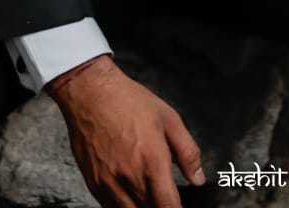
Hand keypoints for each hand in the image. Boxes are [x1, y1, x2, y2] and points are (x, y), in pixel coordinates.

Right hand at [47, 55, 204, 207]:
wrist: (90, 92)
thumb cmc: (127, 101)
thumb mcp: (168, 119)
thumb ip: (187, 152)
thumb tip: (198, 178)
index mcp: (152, 162)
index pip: (169, 207)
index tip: (179, 204)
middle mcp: (129, 178)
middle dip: (160, 205)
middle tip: (164, 192)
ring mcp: (108, 184)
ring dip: (142, 206)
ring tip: (147, 190)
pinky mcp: (93, 184)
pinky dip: (123, 205)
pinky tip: (129, 188)